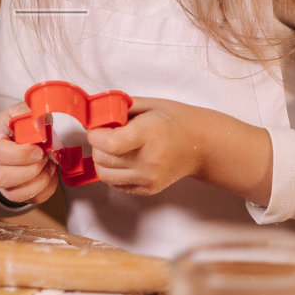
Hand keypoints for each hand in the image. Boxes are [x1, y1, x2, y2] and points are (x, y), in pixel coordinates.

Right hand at [0, 102, 59, 205]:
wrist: (9, 143)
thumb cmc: (13, 128)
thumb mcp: (17, 113)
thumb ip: (27, 112)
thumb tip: (44, 118)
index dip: (20, 155)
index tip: (38, 150)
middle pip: (4, 178)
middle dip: (32, 169)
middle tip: (45, 156)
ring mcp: (3, 185)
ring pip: (18, 195)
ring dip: (41, 180)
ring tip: (49, 164)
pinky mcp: (17, 194)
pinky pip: (33, 200)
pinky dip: (47, 189)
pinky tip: (50, 173)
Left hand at [87, 97, 271, 200]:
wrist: (201, 145)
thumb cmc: (174, 121)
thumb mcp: (149, 105)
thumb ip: (119, 108)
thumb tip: (93, 114)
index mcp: (149, 134)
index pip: (110, 143)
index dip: (96, 135)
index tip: (98, 128)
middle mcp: (149, 161)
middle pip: (102, 158)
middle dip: (97, 144)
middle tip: (107, 133)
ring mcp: (149, 178)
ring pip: (104, 173)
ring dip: (101, 158)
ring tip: (114, 146)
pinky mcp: (148, 189)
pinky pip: (114, 183)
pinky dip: (111, 171)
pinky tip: (122, 158)